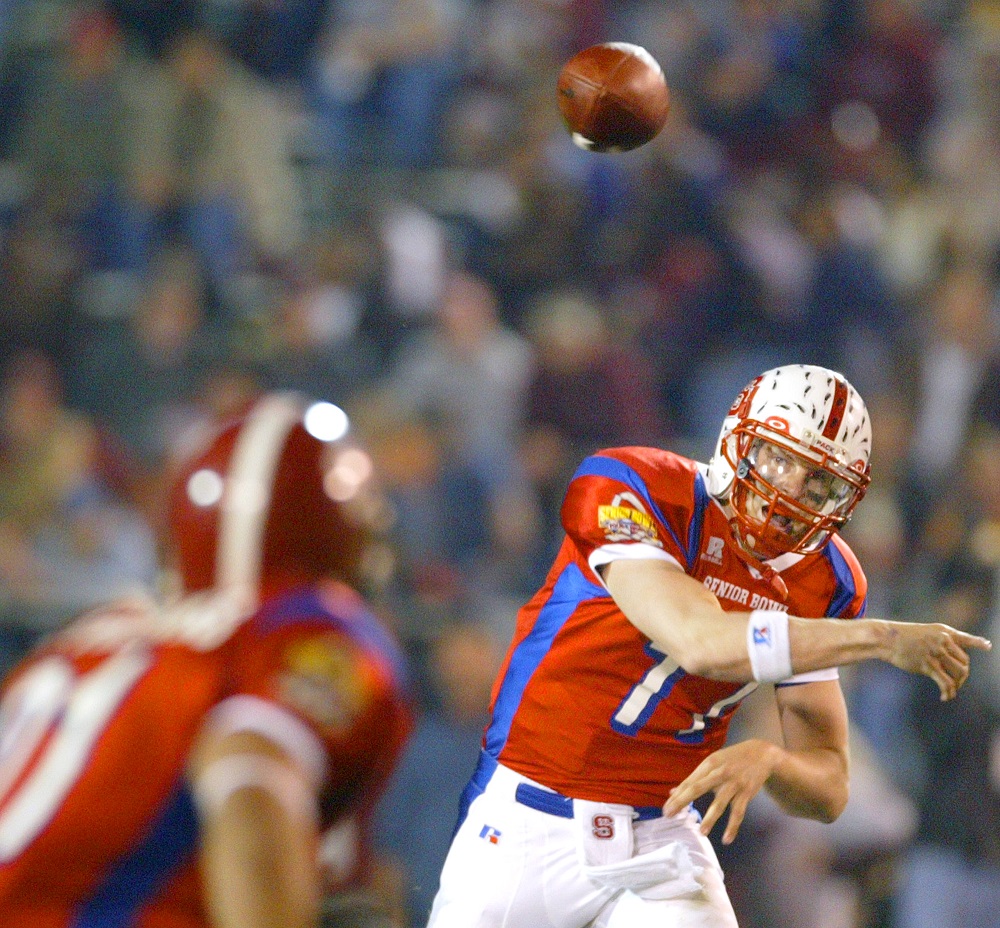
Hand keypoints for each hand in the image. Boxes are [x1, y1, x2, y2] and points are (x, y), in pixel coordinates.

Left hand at [662, 739, 780, 844]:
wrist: (761, 753)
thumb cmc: (732, 759)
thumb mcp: (713, 762)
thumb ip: (695, 777)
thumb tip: (674, 792)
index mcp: (709, 764)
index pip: (690, 782)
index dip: (677, 796)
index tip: (666, 808)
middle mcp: (720, 773)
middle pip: (698, 788)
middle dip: (682, 802)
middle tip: (669, 815)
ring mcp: (734, 784)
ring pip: (720, 803)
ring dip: (710, 818)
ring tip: (701, 832)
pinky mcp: (746, 793)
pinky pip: (739, 812)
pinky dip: (733, 826)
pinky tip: (727, 839)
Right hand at [883, 621, 991, 700]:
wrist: (887, 638)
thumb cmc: (903, 636)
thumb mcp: (925, 633)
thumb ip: (940, 643)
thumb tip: (952, 661)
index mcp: (944, 632)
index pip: (965, 639)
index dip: (978, 643)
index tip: (988, 646)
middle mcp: (943, 641)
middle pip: (965, 663)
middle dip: (962, 676)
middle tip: (955, 683)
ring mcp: (936, 653)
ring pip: (960, 673)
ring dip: (958, 685)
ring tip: (951, 690)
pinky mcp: (928, 665)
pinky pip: (945, 682)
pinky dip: (948, 692)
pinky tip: (944, 698)